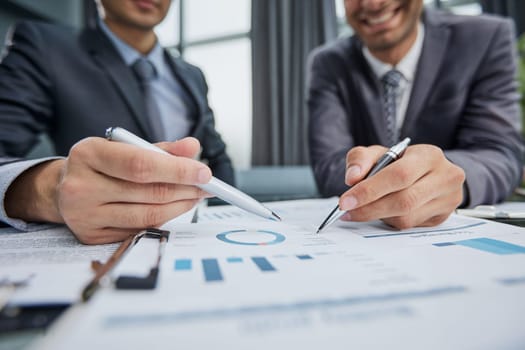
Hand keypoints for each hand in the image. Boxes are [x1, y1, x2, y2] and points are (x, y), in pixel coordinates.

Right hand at [5, 137, 211, 243]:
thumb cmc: (101, 165)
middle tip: (206, 186)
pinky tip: (172, 209)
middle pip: (148, 192)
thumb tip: (193, 147)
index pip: (141, 164)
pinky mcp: (90, 236)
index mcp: (88, 154)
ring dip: (179, 206)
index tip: (204, 172)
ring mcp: (84, 215)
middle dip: (185, 189)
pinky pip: (138, 230)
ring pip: (146, 215)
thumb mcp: (124, 148)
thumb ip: (161, 149)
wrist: (62, 189)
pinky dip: (161, 219)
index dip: (177, 170)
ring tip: (194, 197)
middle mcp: (80, 185)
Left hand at [339, 144, 464, 228]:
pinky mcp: (443, 217)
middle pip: (404, 200)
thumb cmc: (400, 162)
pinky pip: (411, 226)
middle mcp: (445, 177)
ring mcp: (448, 199)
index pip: (399, 175)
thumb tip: (352, 178)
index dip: (370, 190)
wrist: (425, 172)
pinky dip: (391, 221)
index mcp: (429, 155)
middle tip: (347, 211)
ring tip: (364, 209)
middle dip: (370, 208)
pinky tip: (382, 213)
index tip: (346, 201)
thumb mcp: (378, 153)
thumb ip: (360, 159)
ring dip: (379, 216)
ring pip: (407, 217)